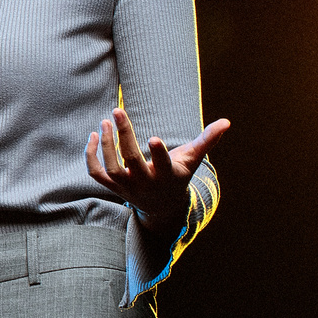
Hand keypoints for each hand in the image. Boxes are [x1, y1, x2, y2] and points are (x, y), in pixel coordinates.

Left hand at [85, 107, 230, 231]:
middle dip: (124, 136)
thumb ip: (207, 140)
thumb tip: (227, 122)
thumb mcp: (193, 159)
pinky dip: (90, 156)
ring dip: (105, 144)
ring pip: (111, 168)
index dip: (158, 153)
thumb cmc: (178, 175)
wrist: (162, 206)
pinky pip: (96, 173)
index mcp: (167, 175)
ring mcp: (127, 186)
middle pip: (131, 161)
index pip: (163, 165)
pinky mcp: (113, 187)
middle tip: (118, 111)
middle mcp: (146, 182)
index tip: (152, 137)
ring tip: (105, 121)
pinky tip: (93, 135)